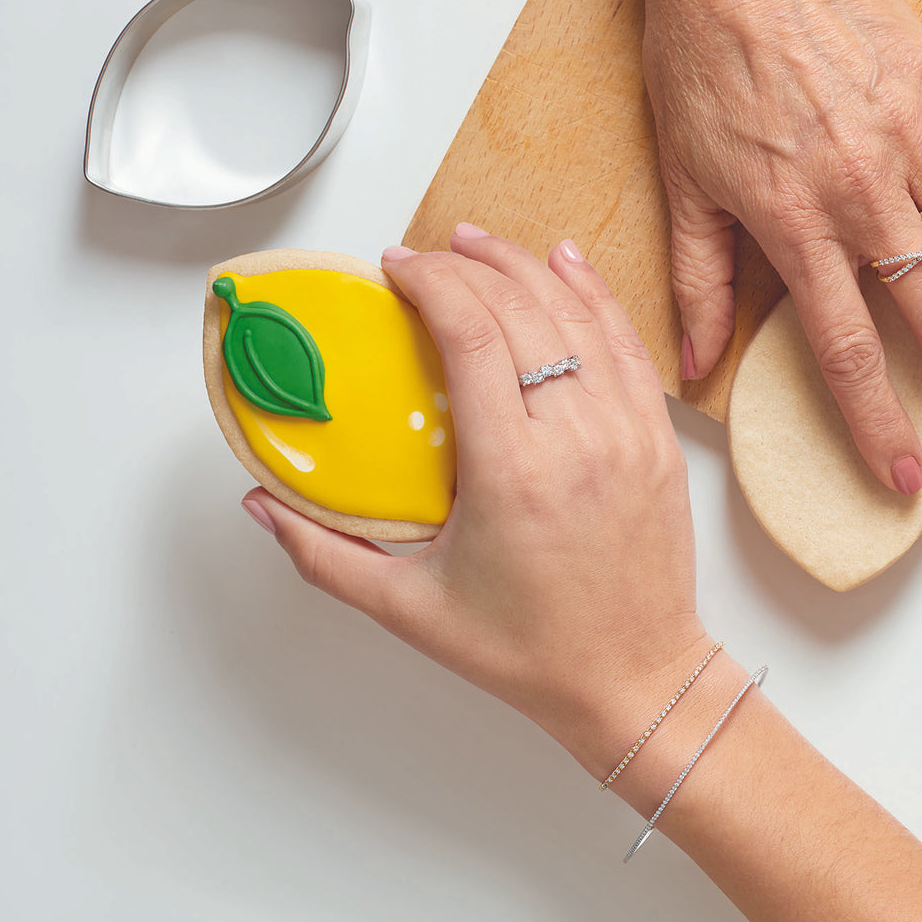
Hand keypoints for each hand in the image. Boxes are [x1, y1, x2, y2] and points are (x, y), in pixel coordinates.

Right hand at [241, 231, 709, 776]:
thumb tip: (262, 505)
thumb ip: (326, 555)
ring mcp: (628, 433)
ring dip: (527, 268)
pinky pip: (627, 346)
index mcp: (513, 473)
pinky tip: (567, 265)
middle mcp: (577, 439)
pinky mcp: (659, 439)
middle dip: (469, 265)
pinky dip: (596, 296)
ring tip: (481, 243)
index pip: (472, 336)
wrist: (636, 679)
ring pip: (579, 316)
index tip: (396, 268)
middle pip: (522, 312)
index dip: (431, 283)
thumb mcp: (411, 610)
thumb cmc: (528, 651)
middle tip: (428, 254)